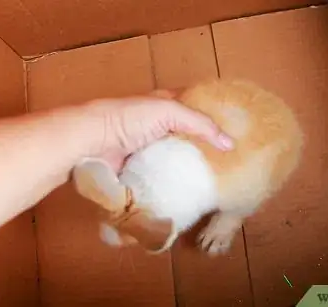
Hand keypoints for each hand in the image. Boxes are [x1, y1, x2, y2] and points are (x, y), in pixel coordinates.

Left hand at [81, 90, 233, 171]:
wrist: (93, 140)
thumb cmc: (130, 118)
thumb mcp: (169, 111)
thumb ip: (200, 123)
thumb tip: (230, 144)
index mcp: (164, 105)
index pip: (194, 110)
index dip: (212, 119)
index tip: (234, 134)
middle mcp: (156, 127)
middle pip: (186, 137)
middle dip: (204, 149)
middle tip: (228, 165)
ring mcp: (147, 149)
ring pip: (174, 158)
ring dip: (188, 168)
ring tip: (213, 182)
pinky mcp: (138, 168)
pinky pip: (160, 176)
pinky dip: (172, 182)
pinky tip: (189, 192)